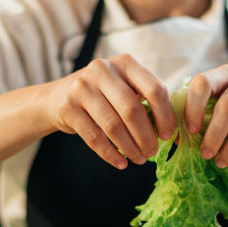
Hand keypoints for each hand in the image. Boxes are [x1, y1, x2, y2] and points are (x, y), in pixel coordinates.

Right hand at [44, 54, 174, 169]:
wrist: (58, 96)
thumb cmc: (101, 95)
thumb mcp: (122, 86)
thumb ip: (144, 99)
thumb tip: (169, 129)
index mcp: (124, 63)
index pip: (154, 88)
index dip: (164, 115)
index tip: (167, 135)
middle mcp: (102, 70)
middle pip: (132, 110)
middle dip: (146, 136)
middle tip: (151, 152)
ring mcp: (82, 87)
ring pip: (113, 126)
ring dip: (129, 148)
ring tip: (139, 159)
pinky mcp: (67, 106)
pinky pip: (94, 137)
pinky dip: (110, 154)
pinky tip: (120, 163)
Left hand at [184, 65, 227, 166]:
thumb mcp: (221, 115)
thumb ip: (201, 120)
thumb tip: (177, 140)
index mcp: (226, 74)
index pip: (204, 82)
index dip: (193, 107)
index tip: (191, 130)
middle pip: (227, 104)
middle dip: (214, 134)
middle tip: (206, 154)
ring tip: (222, 162)